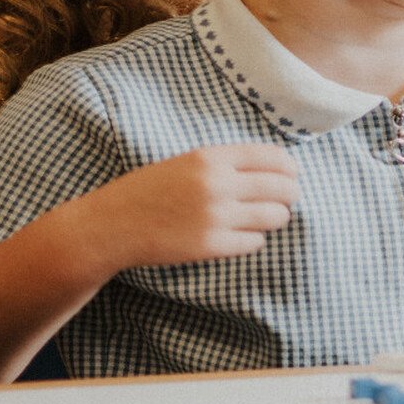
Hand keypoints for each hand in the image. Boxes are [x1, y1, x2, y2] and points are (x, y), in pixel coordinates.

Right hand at [56, 143, 300, 270]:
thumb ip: (226, 163)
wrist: (111, 226)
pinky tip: (243, 235)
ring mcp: (215, 217)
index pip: (274, 157)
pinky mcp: (211, 246)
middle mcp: (217, 184)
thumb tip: (276, 168)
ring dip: (277, 218)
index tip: (291, 175)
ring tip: (268, 218)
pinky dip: (254, 239)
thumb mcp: (186, 163)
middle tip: (286, 200)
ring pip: (275, 217)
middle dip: (290, 194)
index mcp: (211, 158)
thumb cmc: (149, 191)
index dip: (290, 168)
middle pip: (282, 187)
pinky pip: (255, 242)